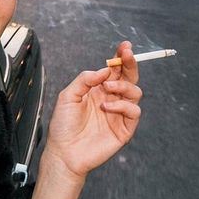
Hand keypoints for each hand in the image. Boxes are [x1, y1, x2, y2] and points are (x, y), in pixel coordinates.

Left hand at [44, 40, 141, 179]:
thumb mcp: (68, 96)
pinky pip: (134, 111)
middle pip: (129, 77)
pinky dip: (123, 105)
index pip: (114, 70)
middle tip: (128, 54)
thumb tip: (105, 70)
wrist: (64, 152)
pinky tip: (107, 106)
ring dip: (124, 85)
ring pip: (135, 92)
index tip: (125, 46)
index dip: (121, 58)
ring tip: (108, 87)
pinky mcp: (124, 129)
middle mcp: (111, 98)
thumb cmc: (63, 125)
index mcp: (98, 89)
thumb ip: (85, 80)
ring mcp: (119, 113)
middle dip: (130, 64)